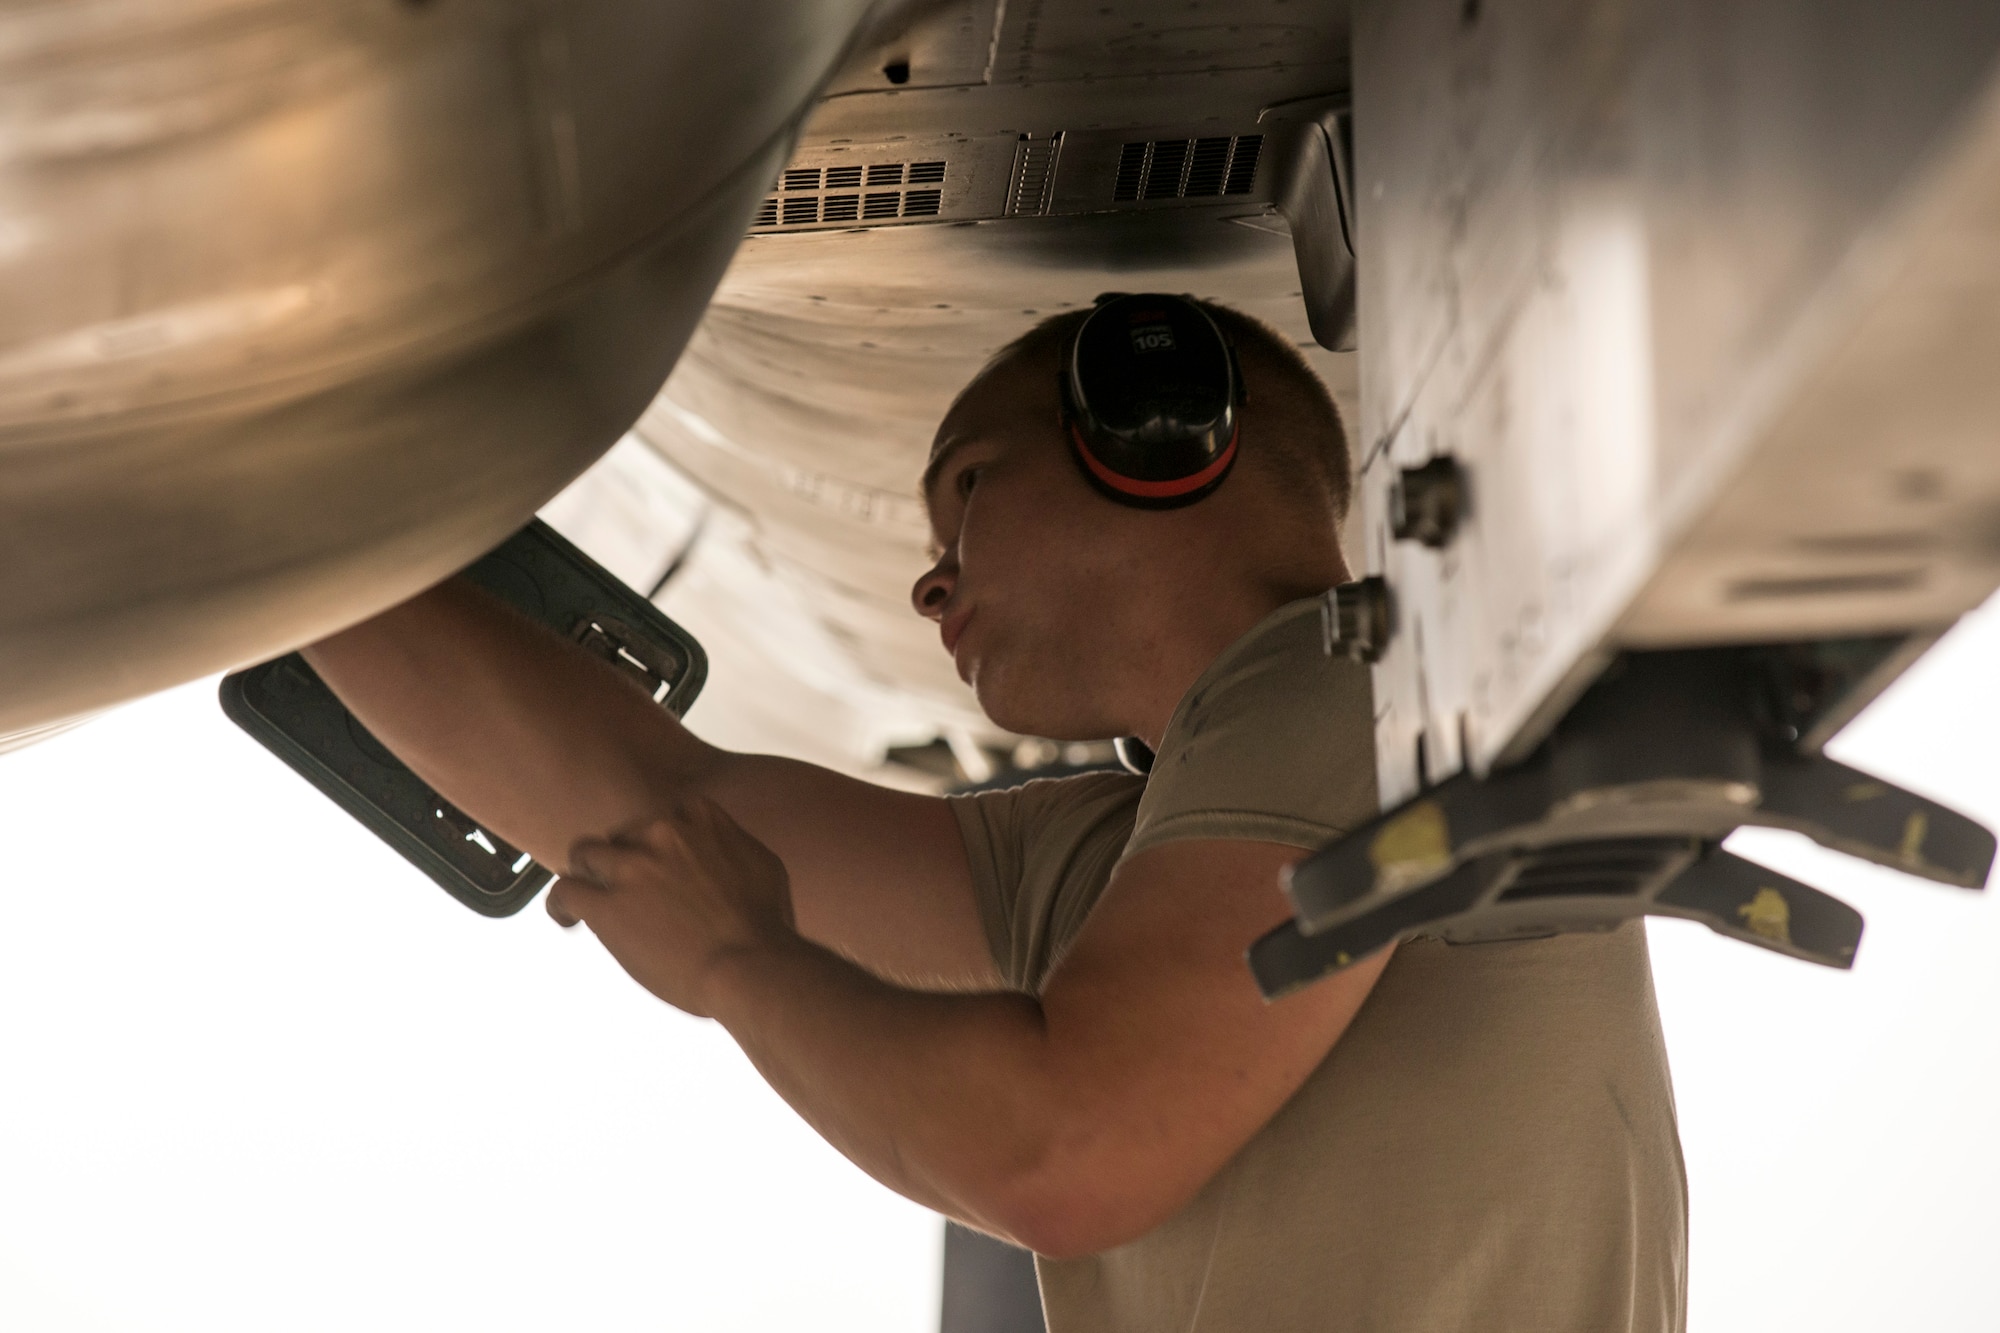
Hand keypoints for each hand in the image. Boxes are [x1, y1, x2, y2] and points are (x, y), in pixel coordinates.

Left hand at [546, 798, 796, 1016]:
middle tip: (631, 889)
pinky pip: (565, 891)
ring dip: (589, 875)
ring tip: (591, 897)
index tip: (662, 862)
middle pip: (624, 833)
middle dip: (626, 859)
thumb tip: (722, 850)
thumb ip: (732, 846)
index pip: (668, 814)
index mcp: (702, 819)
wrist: (750, 966)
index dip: (662, 842)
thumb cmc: (766, 926)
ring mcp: (630, 867)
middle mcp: (662, 833)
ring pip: (586, 854)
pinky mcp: (605, 905)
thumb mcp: (763, 865)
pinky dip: (562, 904)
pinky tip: (567, 918)